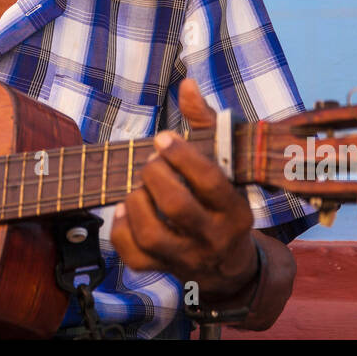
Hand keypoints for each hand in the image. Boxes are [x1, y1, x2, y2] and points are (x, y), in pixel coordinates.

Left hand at [110, 78, 258, 299]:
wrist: (227, 264)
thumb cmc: (221, 200)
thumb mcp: (223, 163)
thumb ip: (205, 122)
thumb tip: (187, 85)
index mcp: (235, 210)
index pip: (210, 182)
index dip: (182, 156)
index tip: (163, 138)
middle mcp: (213, 238)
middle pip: (178, 207)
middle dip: (156, 176)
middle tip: (151, 164)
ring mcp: (187, 259)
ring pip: (152, 234)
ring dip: (136, 201)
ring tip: (139, 186)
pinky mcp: (162, 271)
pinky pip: (134, 255)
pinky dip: (121, 229)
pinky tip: (125, 209)